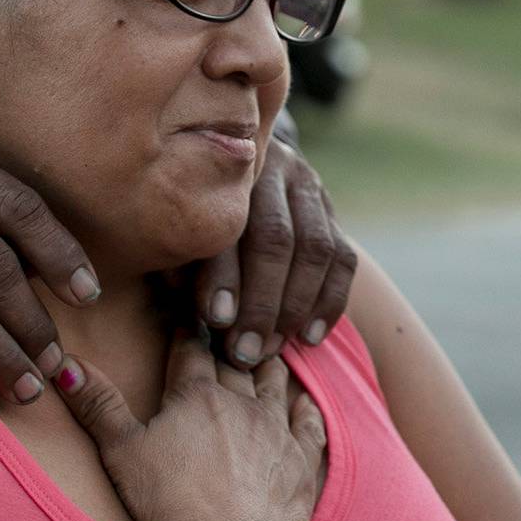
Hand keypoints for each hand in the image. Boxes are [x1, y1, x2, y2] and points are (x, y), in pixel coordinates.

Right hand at [57, 337, 324, 520]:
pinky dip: (308, 409)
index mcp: (196, 396)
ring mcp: (276, 431)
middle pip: (236, 362)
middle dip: (231, 340)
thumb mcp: (121, 450)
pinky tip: (308, 401)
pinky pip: (310, 425)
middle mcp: (241, 403)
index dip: (188, 328)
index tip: (188, 310)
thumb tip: (61, 361)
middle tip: (232, 319)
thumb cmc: (167, 501)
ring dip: (270, 365)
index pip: (191, 350)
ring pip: (275, 384)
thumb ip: (97, 403)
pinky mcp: (301, 462)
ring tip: (269, 349)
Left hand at [196, 135, 357, 367]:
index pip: (227, 225)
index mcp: (221, 170)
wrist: (232, 177)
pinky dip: (329, 303)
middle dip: (262, 302)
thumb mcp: (177, 230)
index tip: (216, 320)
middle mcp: (270, 170)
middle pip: (275, 238)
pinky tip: (310, 337)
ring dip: (296, 307)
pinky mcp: (331, 211)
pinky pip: (343, 259)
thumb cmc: (191, 217)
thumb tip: (196, 302)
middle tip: (246, 350)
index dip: (223, 276)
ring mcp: (306, 187)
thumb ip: (181, 260)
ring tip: (274, 347)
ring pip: (315, 249)